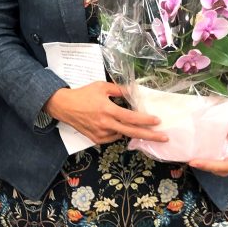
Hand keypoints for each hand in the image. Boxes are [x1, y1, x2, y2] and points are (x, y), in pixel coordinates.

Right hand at [44, 81, 167, 144]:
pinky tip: (112, 124)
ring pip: (122, 135)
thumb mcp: (101, 87)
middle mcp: (105, 124)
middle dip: (150, 135)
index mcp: (107, 110)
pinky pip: (112, 137)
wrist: (64, 106)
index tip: (158, 121)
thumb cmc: (83, 94)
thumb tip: (134, 90)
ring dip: (129, 130)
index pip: (131, 117)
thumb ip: (119, 89)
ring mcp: (100, 134)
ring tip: (130, 124)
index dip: (145, 120)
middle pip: (132, 132)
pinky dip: (116, 132)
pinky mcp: (96, 139)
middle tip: (164, 137)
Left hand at [188, 124, 227, 176]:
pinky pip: (209, 160)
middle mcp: (227, 166)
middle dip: (200, 165)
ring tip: (188, 155)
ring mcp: (222, 164)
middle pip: (212, 168)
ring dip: (199, 162)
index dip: (207, 165)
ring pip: (209, 166)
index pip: (220, 166)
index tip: (194, 162)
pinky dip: (202, 157)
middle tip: (187, 159)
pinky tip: (194, 151)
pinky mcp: (219, 159)